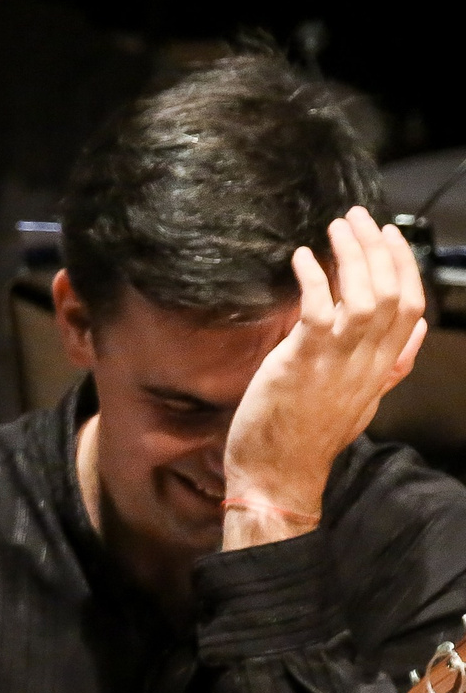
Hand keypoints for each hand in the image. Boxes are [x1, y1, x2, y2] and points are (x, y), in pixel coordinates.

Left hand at [223, 209, 427, 546]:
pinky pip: (318, 309)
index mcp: (383, 367)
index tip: (389, 236)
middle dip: (377, 249)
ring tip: (335, 229)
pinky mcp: (303, 362)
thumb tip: (414, 335)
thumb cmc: (310, 435)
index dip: (403, 266)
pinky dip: (313, 279)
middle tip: (357, 218)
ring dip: (350, 255)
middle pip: (390, 292)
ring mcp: (338, 360)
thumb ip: (391, 364)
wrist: (278, 474)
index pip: (410, 306)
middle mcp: (368, 361)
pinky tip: (302, 259)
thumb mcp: (363, 398)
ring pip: (362, 295)